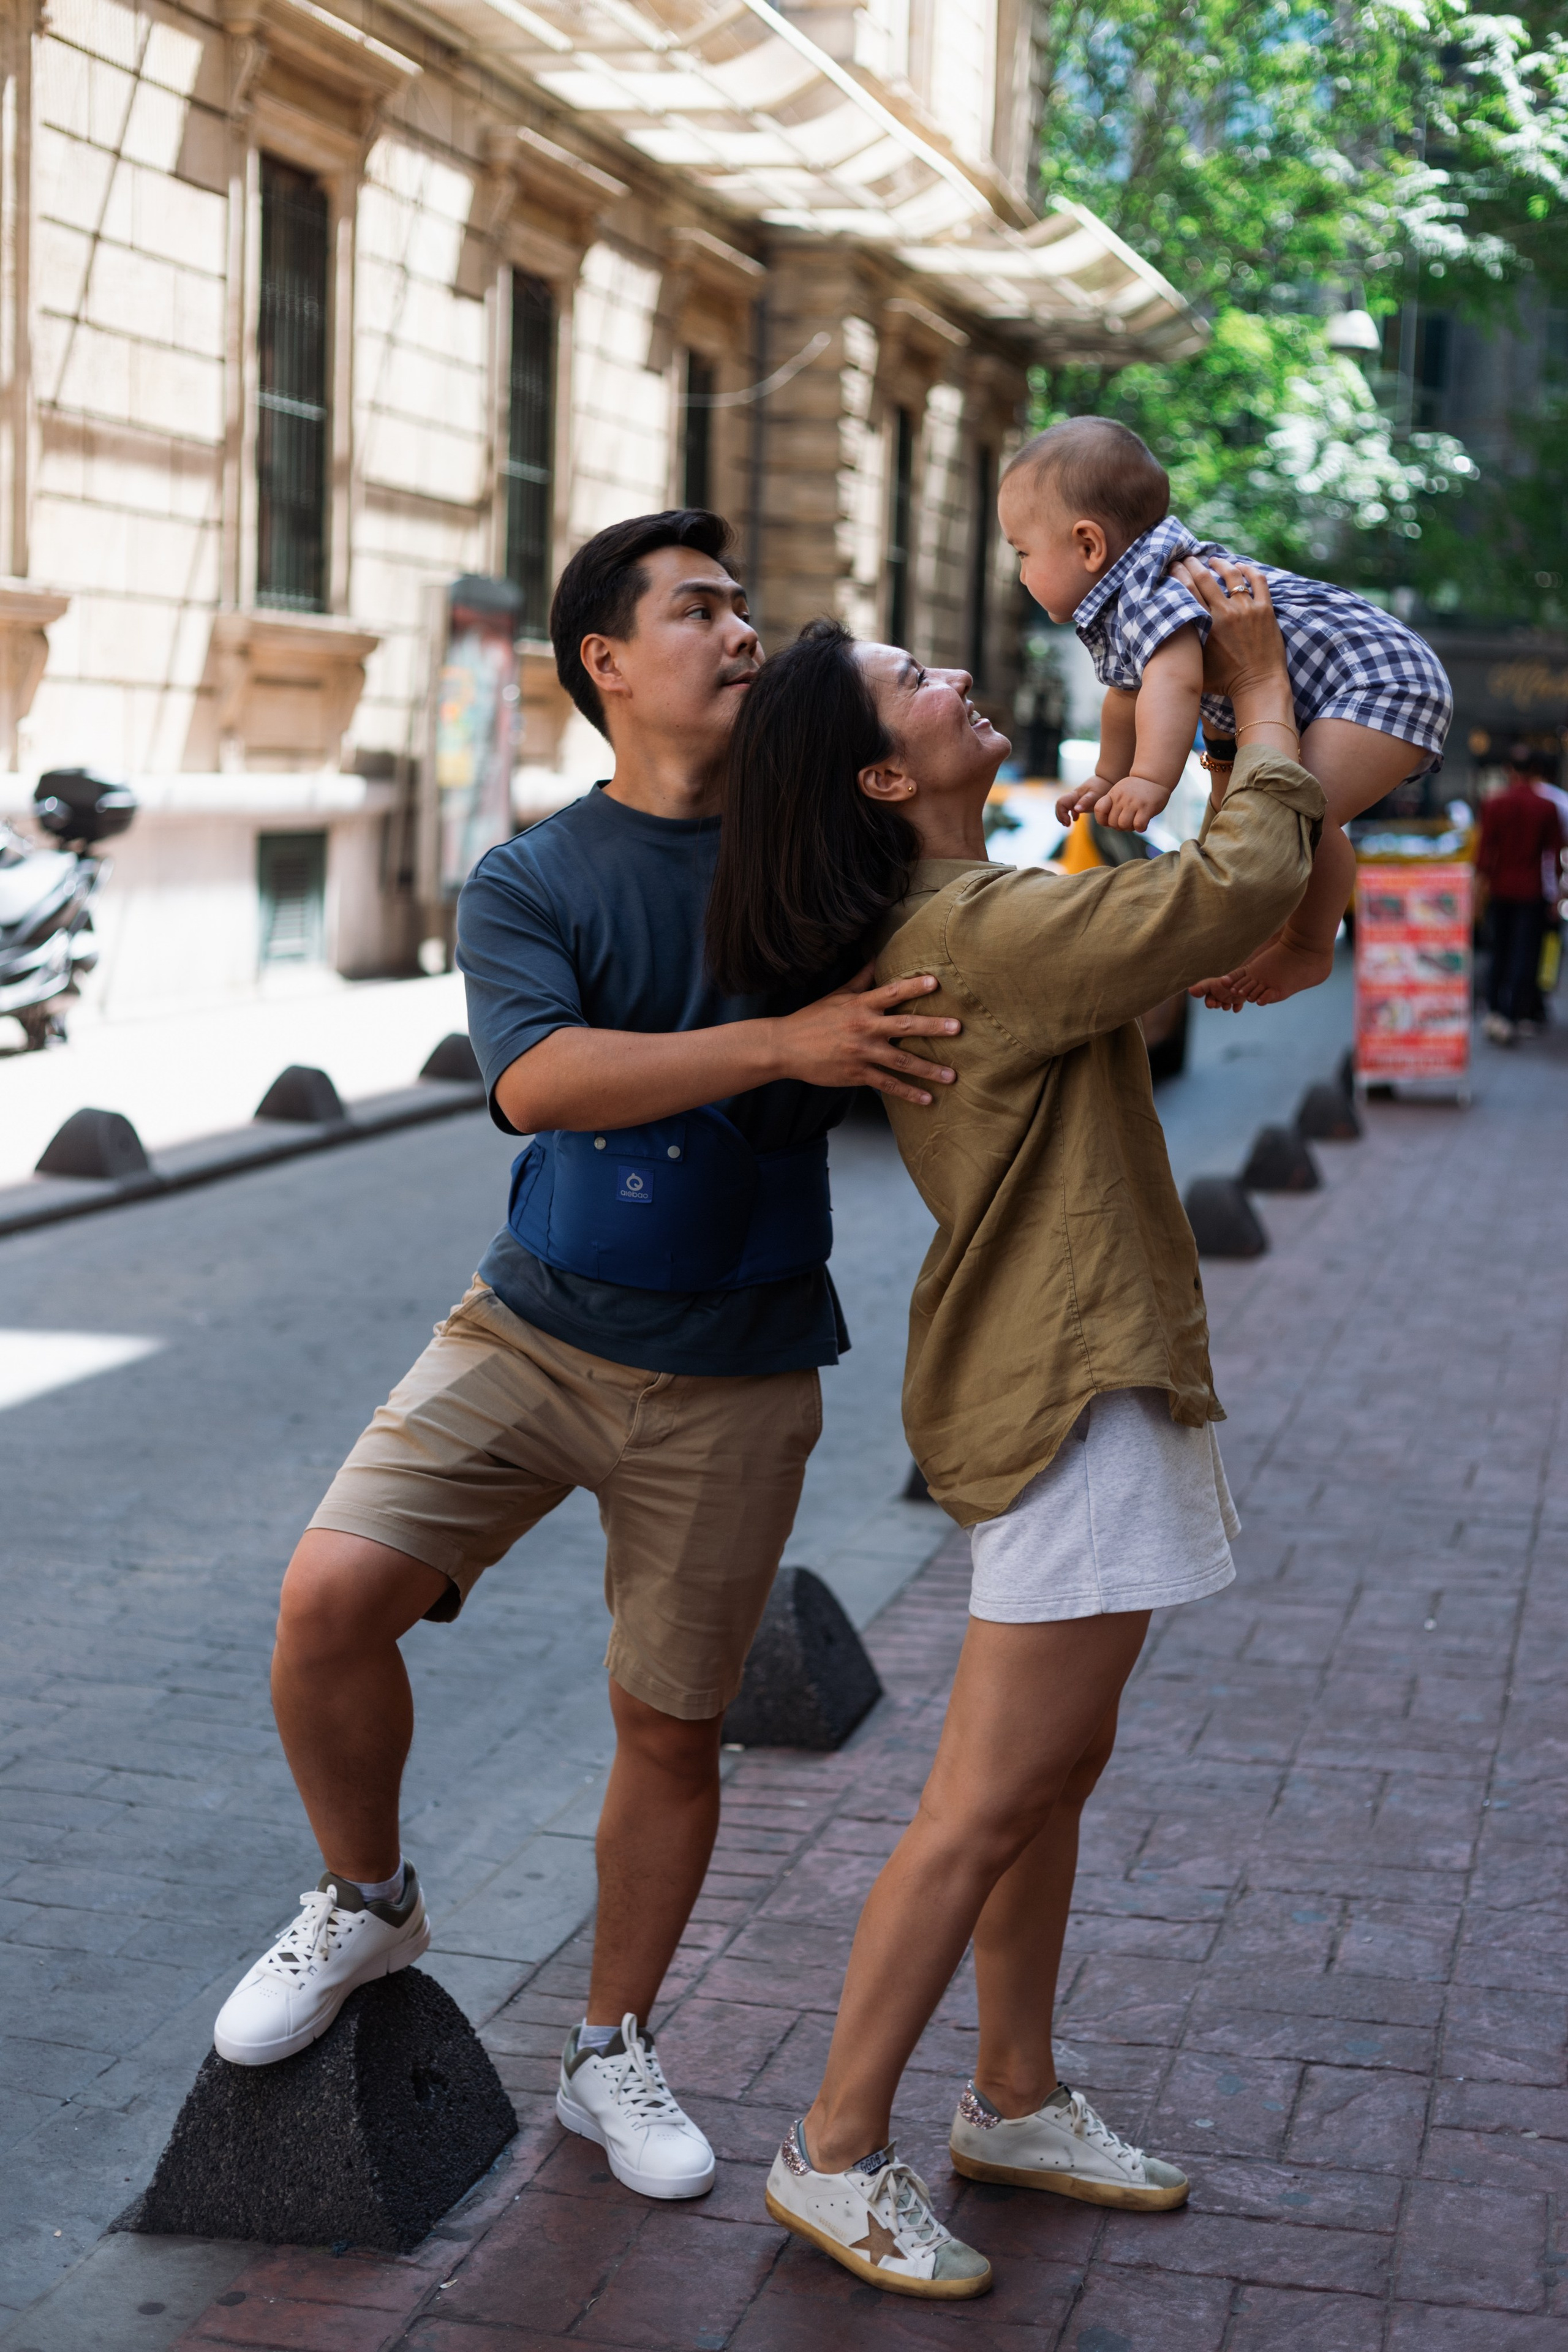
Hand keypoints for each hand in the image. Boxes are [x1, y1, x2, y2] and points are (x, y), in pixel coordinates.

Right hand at [771, 967, 959, 1104]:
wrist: (785, 1047)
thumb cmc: (812, 1019)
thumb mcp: (837, 995)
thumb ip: (861, 980)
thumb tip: (877, 957)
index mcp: (860, 1005)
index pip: (892, 992)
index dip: (914, 986)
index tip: (936, 983)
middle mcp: (864, 1027)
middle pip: (905, 1025)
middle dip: (933, 1027)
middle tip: (957, 1028)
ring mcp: (861, 1053)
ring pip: (901, 1061)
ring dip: (929, 1069)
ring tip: (951, 1075)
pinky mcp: (856, 1074)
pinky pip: (887, 1084)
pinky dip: (908, 1092)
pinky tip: (927, 1098)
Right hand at [1054, 775, 1118, 824]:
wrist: (1107, 780)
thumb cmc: (1102, 787)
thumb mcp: (1095, 795)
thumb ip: (1085, 802)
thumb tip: (1076, 810)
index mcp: (1075, 795)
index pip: (1060, 803)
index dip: (1061, 813)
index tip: (1069, 821)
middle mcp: (1073, 797)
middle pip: (1059, 806)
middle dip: (1060, 816)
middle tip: (1067, 824)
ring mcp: (1076, 799)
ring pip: (1063, 807)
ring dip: (1063, 816)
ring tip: (1068, 824)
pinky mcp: (1080, 801)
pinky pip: (1070, 808)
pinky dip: (1069, 815)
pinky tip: (1075, 819)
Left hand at [1085, 774, 1168, 831]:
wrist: (1153, 777)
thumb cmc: (1135, 789)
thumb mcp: (1119, 792)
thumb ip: (1111, 805)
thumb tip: (1107, 824)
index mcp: (1113, 795)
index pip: (1099, 809)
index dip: (1102, 820)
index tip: (1110, 820)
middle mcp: (1121, 798)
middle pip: (1112, 823)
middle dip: (1120, 827)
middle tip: (1128, 821)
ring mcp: (1134, 803)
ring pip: (1124, 825)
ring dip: (1130, 828)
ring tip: (1135, 822)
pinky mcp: (1146, 808)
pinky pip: (1138, 825)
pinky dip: (1141, 828)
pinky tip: (1144, 823)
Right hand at [1168, 556, 1292, 718]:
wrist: (1258, 686)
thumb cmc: (1225, 682)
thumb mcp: (1197, 665)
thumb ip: (1185, 647)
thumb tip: (1166, 637)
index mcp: (1206, 625)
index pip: (1188, 590)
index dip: (1178, 575)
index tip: (1173, 566)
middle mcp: (1226, 612)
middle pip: (1205, 578)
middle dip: (1193, 564)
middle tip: (1187, 558)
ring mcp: (1247, 609)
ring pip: (1231, 575)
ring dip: (1220, 564)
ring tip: (1214, 560)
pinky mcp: (1265, 610)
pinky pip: (1258, 581)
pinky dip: (1248, 570)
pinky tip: (1241, 566)